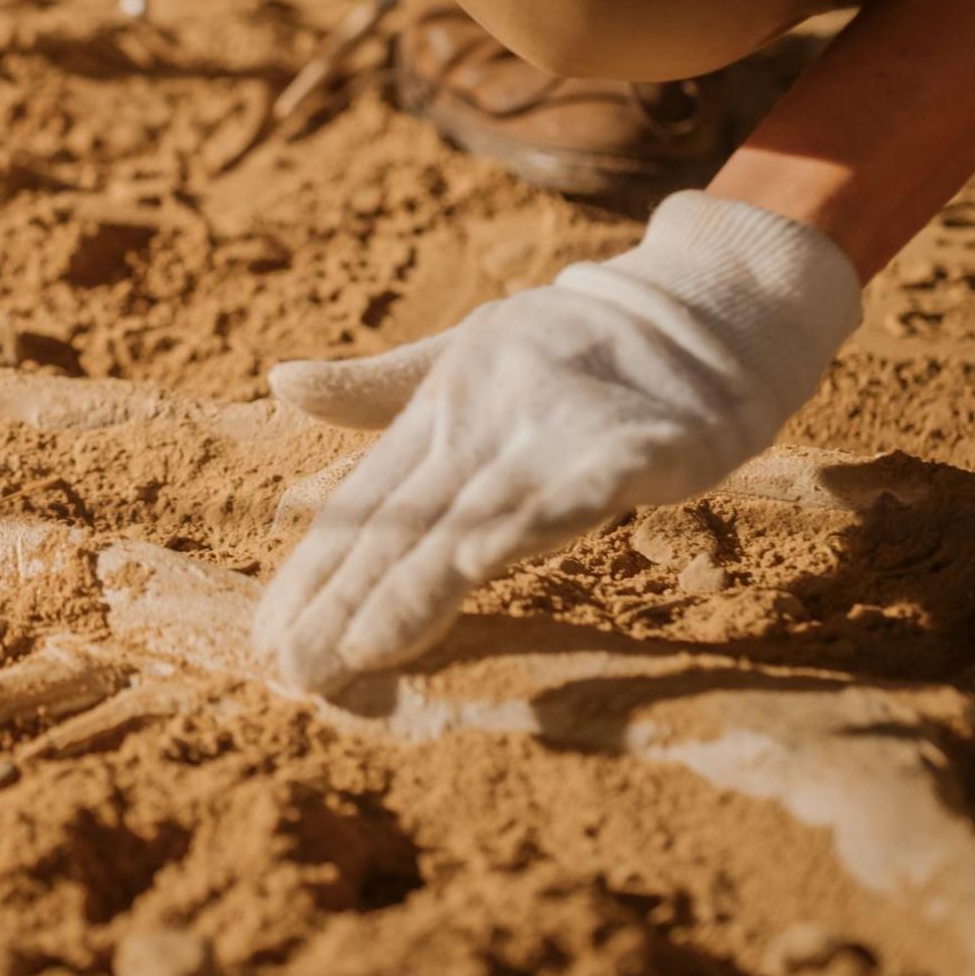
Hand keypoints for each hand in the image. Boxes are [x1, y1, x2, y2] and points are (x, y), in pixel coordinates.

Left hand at [251, 193, 863, 694]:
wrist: (704, 305)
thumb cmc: (576, 342)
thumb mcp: (466, 352)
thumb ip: (378, 388)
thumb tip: (280, 383)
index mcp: (444, 404)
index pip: (368, 501)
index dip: (318, 570)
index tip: (270, 636)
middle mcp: (489, 416)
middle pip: (408, 520)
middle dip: (347, 599)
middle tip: (296, 670)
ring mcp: (560, 427)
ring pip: (477, 515)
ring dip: (419, 584)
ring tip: (363, 647)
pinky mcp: (640, 442)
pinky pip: (581, 489)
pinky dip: (532, 521)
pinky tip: (484, 562)